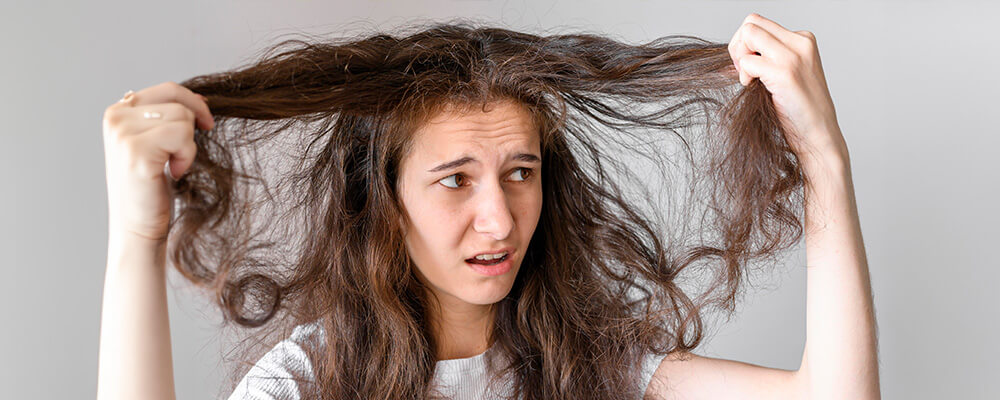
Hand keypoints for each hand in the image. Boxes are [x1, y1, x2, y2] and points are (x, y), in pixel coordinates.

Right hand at [102, 81, 214, 241]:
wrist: (138, 226)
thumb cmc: (152, 187)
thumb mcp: (157, 143)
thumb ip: (167, 117)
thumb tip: (200, 97)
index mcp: (118, 112)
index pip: (168, 89)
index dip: (194, 103)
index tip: (205, 123)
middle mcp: (115, 118)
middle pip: (178, 101)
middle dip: (191, 127)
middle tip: (182, 155)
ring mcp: (122, 133)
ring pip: (183, 117)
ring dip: (188, 146)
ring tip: (172, 166)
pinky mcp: (136, 151)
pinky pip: (182, 135)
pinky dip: (187, 155)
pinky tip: (173, 173)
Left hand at [728, 13, 847, 164]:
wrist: (819, 135)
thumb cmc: (799, 110)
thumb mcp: (786, 74)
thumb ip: (767, 57)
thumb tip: (733, 52)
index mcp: (803, 40)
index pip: (759, 22)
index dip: (745, 43)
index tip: (748, 65)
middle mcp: (801, 43)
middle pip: (751, 22)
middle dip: (738, 45)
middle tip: (744, 71)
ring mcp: (793, 56)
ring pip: (748, 33)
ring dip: (739, 57)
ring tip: (749, 79)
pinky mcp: (785, 72)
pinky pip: (747, 61)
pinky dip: (744, 75)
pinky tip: (753, 88)